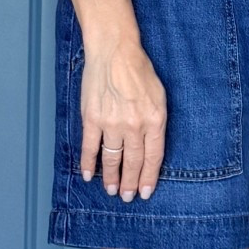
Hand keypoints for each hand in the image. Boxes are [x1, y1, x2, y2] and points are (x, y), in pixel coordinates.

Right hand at [80, 37, 167, 199]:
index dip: (148, 178)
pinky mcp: (92, 118)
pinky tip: (88, 174)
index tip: (144, 192)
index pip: (153, 157)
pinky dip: (88, 163)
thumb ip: (156, 122)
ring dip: (111, 178)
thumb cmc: (139, 70)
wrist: (115, 51)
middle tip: (126, 197)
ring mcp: (112, 123)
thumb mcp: (160, 96)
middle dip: (130, 183)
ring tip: (111, 190)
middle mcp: (134, 125)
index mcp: (155, 120)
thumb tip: (151, 146)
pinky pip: (90, 147)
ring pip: (112, 159)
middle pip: (132, 162)